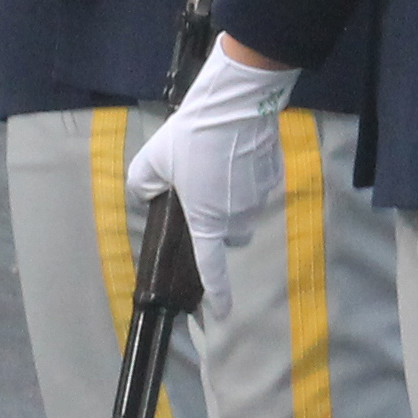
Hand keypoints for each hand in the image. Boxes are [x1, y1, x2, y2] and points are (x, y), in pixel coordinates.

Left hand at [127, 46, 299, 318]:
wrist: (236, 104)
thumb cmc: (192, 136)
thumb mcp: (152, 159)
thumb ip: (143, 185)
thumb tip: (146, 194)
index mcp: (207, 221)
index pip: (212, 267)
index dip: (218, 293)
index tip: (223, 313)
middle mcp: (238, 218)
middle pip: (230, 235)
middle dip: (218, 225)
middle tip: (201, 195)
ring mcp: (260, 198)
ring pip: (246, 212)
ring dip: (233, 201)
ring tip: (219, 168)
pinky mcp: (274, 176)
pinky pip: (259, 188)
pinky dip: (248, 180)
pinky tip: (237, 155)